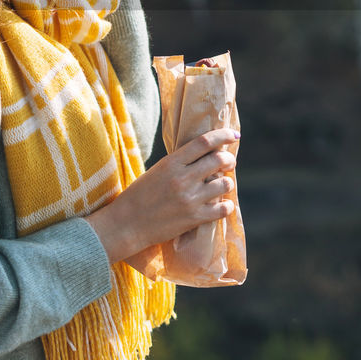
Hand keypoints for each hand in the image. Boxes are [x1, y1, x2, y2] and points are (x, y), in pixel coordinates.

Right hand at [85, 127, 237, 262]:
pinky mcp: (194, 218)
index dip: (222, 136)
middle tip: (228, 163)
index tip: (233, 135)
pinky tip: (221, 205)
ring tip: (221, 186)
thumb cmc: (140, 195)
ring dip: (226, 183)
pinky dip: (226, 206)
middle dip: (229, 160)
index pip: (204, 142)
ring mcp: (190, 199)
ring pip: (225, 184)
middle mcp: (183, 178)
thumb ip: (180, 163)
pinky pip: (223, 209)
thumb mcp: (157, 170)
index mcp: (171, 163)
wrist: (127, 224)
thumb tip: (206, 155)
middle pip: (219, 160)